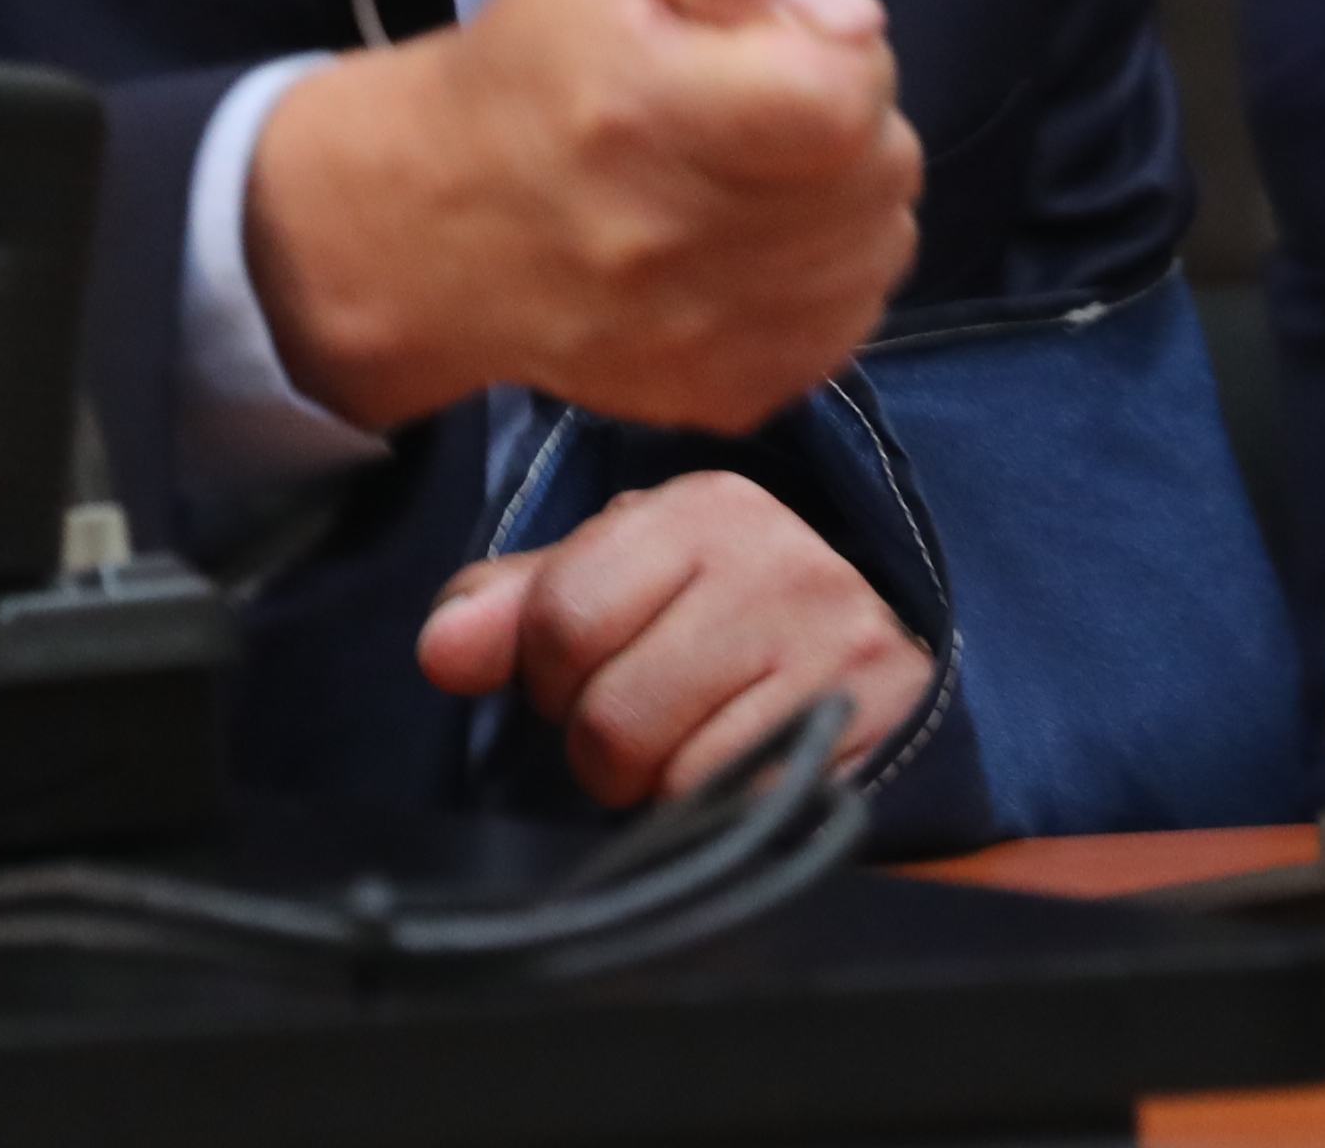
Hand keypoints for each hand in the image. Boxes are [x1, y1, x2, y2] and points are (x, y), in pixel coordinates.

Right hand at [244, 0, 919, 433]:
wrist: (435, 228)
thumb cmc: (532, 66)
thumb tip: (852, 17)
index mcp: (642, 110)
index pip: (844, 93)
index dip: (839, 51)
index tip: (780, 46)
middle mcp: (676, 239)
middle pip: (880, 169)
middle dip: (848, 120)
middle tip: (762, 105)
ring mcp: (705, 335)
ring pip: (881, 246)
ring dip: (846, 198)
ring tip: (759, 172)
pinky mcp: (729, 394)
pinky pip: (853, 319)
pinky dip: (831, 273)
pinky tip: (758, 243)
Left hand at [419, 470, 932, 808]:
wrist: (882, 676)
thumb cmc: (722, 625)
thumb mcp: (619, 584)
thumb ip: (516, 607)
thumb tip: (442, 650)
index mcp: (704, 509)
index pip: (560, 617)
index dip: (549, 674)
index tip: (583, 674)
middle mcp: (781, 563)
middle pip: (609, 714)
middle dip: (605, 746)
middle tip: (650, 722)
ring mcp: (838, 653)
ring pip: (672, 777)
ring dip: (664, 788)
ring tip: (701, 745)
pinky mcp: (875, 739)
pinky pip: (740, 815)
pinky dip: (724, 815)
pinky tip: (748, 772)